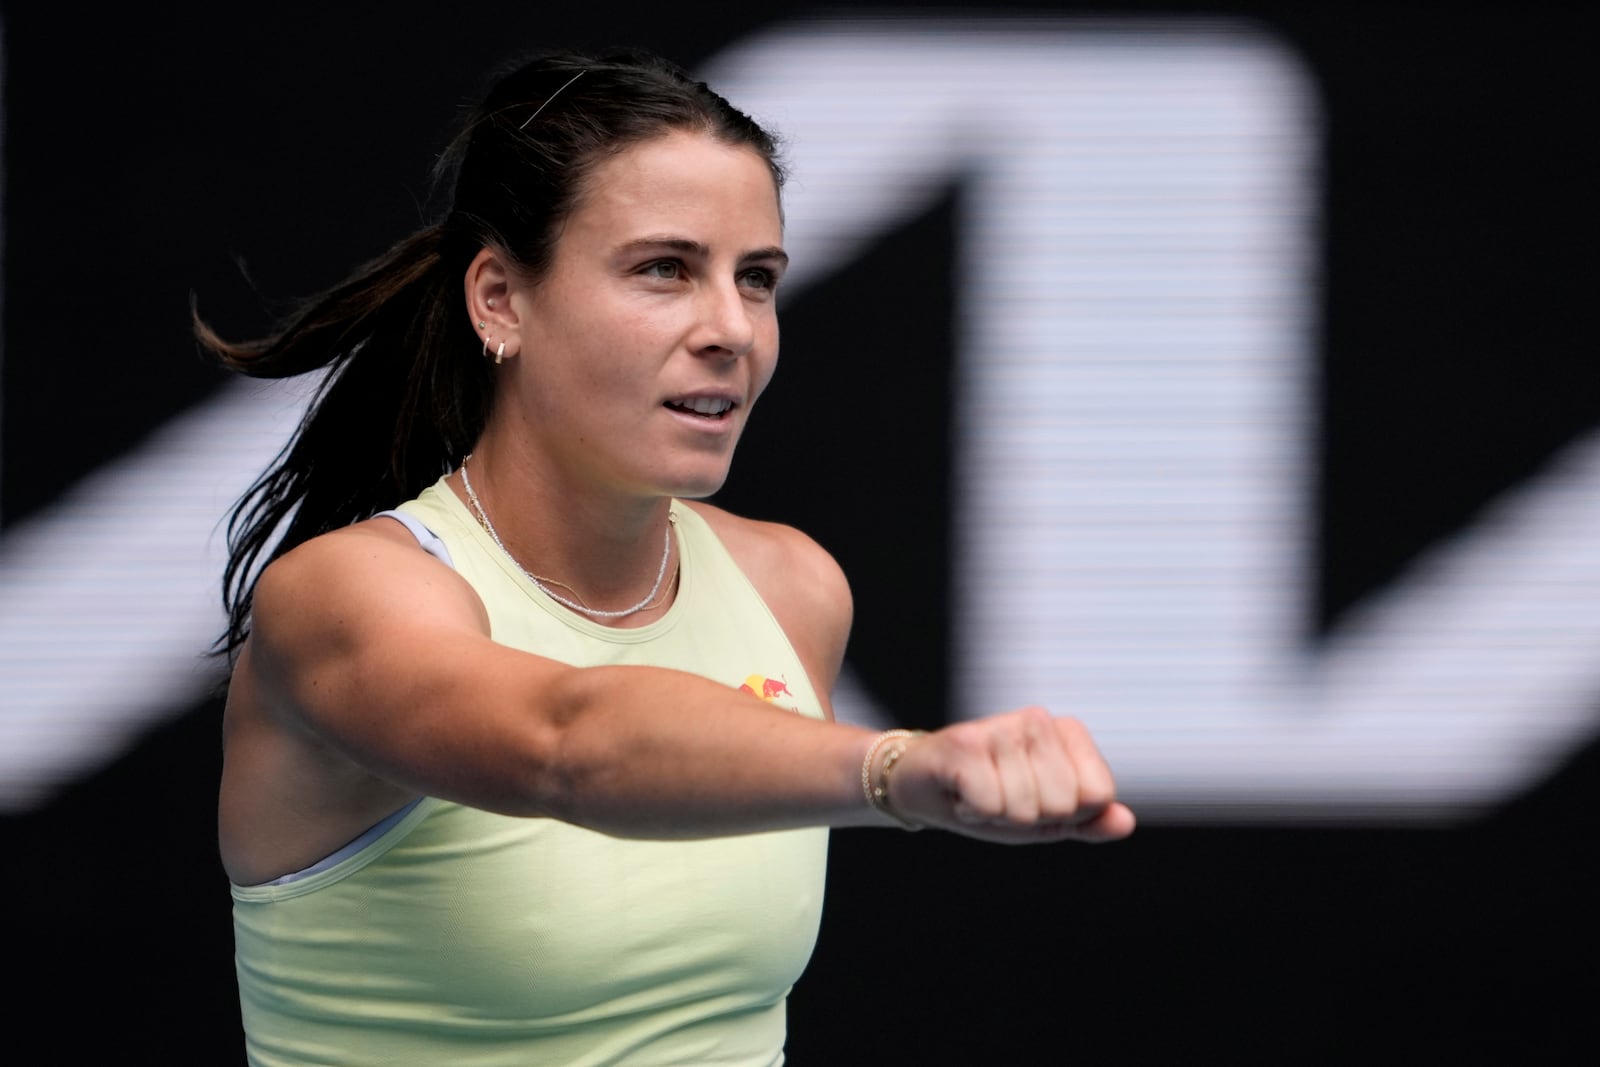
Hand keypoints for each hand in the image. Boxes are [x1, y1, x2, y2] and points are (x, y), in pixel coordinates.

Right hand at [883, 707, 1134, 843]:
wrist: (921, 787)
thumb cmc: (987, 798)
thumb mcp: (1046, 817)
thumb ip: (1088, 820)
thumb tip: (1125, 822)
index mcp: (1067, 731)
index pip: (1098, 795)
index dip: (1067, 815)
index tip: (1035, 799)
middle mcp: (1037, 719)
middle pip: (1064, 804)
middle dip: (1031, 817)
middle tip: (1002, 797)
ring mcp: (1001, 727)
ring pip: (1027, 809)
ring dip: (997, 815)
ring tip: (979, 793)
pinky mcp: (964, 742)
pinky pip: (991, 805)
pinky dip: (972, 812)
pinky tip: (960, 792)